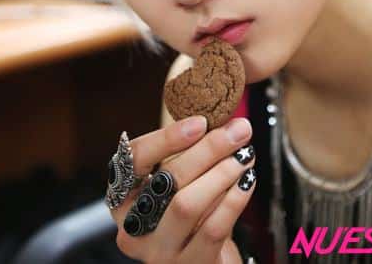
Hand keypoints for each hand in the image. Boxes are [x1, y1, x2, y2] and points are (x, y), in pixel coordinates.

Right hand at [110, 116, 255, 262]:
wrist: (204, 262)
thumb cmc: (191, 219)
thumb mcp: (181, 185)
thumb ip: (193, 156)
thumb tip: (229, 124)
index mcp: (124, 196)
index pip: (134, 158)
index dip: (166, 137)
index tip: (200, 122)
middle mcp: (133, 226)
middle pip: (167, 179)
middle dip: (208, 149)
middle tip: (238, 131)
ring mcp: (158, 251)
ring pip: (187, 204)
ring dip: (222, 173)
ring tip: (245, 156)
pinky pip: (213, 228)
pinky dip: (234, 200)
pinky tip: (247, 182)